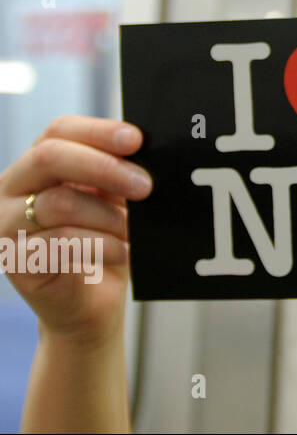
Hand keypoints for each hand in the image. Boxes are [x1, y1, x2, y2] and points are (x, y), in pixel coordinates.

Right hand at [0, 115, 150, 343]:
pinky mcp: (14, 260)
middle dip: (105, 168)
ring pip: (59, 203)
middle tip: (145, 186)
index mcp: (37, 166)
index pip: (58, 131)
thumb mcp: (114, 200)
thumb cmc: (105, 243)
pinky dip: (101, 246)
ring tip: (133, 231)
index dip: (98, 131)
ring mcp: (6, 224)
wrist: (91, 303)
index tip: (136, 140)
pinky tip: (123, 252)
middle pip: (49, 157)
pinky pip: (59, 243)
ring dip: (109, 217)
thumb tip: (146, 153)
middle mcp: (12, 189)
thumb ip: (119, 175)